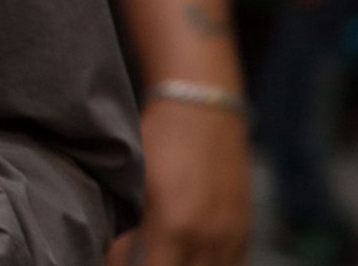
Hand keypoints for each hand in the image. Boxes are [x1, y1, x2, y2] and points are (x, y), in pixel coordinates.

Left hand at [105, 99, 250, 265]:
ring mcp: (232, 236)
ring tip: (164, 256)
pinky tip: (188, 259)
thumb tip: (112, 260)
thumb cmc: (159, 139)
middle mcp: (209, 238)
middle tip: (142, 258)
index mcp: (176, 228)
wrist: (203, 107)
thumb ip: (127, 230)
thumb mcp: (134, 184)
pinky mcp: (245, 230)